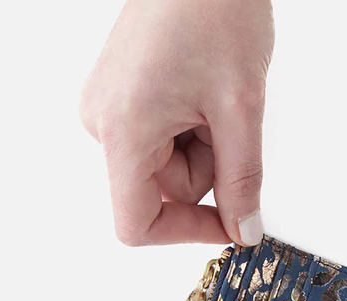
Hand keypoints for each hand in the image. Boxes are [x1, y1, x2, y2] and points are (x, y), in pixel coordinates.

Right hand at [80, 0, 273, 245]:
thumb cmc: (214, 12)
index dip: (187, 233)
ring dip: (205, 147)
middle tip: (228, 120)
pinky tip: (203, 92)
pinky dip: (194, 130)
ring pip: (170, 167)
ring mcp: (110, 108)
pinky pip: (164, 140)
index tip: (231, 223)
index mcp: (121, 129)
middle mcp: (103, 122)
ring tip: (215, 95)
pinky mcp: (123, 98)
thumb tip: (243, 230)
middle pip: (164, 192)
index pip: (136, 223)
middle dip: (209, 170)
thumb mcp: (241, 110)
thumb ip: (242, 180)